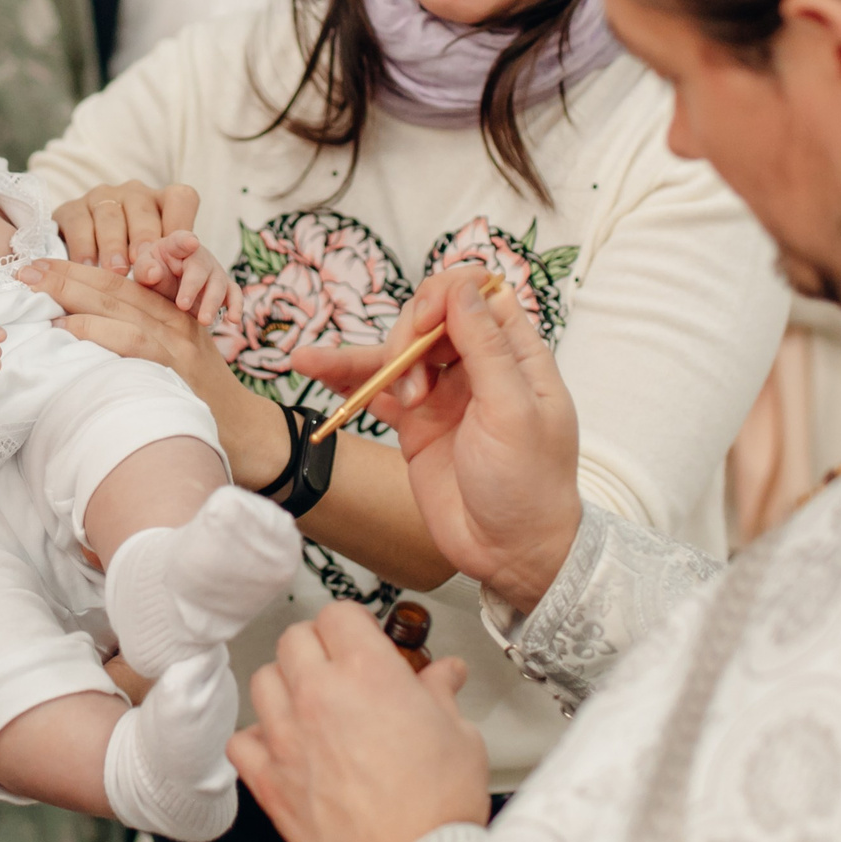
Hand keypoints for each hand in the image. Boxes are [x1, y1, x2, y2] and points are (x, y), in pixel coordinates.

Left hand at [19, 257, 291, 489]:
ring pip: (119, 303)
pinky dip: (95, 330)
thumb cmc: (201, 396)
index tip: (40, 264)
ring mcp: (175, 341)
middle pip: (114, 284)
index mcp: (172, 310)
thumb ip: (140, 334)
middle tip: (25, 268)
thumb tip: (82, 329)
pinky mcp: (174, 367)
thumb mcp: (176, 355)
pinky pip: (129, 340)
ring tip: (34, 289)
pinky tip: (65, 328)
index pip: (120, 280)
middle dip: (66, 272)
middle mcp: (174, 318)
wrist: (246, 431)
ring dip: (73, 292)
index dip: (79, 268)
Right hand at [52, 181, 198, 273]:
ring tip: (117, 271)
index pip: (181, 200)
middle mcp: (134, 194)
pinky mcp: (71, 209)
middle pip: (143, 210)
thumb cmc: (136, 270)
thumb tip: (186, 291)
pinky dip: (84, 247)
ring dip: (114, 246)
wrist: (83, 266)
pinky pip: (78, 222)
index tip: (187, 249)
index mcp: (163, 202)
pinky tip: (88, 268)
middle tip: (147, 269)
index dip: (183, 224)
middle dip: (145, 241)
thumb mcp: (160, 266)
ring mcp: (101, 198)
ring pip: (110, 216)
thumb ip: (172, 271)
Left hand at [129, 231, 229, 326]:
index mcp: (176, 245)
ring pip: (219, 284)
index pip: (180, 241)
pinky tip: (233, 320)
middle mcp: (200, 256)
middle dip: (193, 287)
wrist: (166, 285)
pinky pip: (234, 295)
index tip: (191, 242)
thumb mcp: (144, 269)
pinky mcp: (225, 287)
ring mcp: (215, 271)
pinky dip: (236, 306)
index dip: (186, 241)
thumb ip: (145, 270)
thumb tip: (155, 273)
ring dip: (212, 303)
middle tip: (182, 306)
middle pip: (200, 268)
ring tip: (204, 321)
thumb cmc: (154, 272)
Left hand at [228, 604, 486, 841]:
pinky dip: (256, 739)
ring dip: (285, 685)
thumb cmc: (437, 811)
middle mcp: (320, 697)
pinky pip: (241, 741)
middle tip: (339, 667)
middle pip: (295, 639)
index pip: (339, 614)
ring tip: (309, 703)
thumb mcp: (460, 737)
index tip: (362, 636)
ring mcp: (288, 738)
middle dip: (318, 645)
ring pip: (263, 680)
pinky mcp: (269, 781)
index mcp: (368, 674)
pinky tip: (281, 747)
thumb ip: (441, 696)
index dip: (353, 623)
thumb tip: (443, 675)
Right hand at [293, 267, 581, 608]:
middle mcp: (478, 366)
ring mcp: (443, 393)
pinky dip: (344, 377)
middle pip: (430, 317)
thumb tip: (464, 289)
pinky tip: (310, 365)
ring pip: (399, 350)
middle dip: (410, 338)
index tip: (427, 324)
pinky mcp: (414, 422)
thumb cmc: (529, 484)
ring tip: (383, 400)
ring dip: (380, 365)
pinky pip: (374, 388)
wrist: (509, 552)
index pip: (477, 294)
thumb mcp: (513, 412)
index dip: (447, 295)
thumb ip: (486, 348)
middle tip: (413, 385)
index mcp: (515, 354)